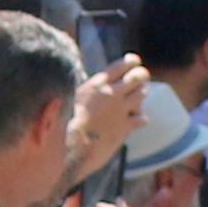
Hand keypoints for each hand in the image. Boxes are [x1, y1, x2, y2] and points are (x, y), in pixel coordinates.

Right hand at [67, 58, 149, 172]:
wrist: (71, 146)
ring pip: (142, 94)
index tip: (135, 61)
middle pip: (137, 77)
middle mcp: (111, 93)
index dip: (131, 62)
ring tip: (138, 97)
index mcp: (97, 84)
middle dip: (141, 75)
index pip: (120, 66)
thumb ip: (85, 91)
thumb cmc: (65, 123)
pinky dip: (141, 118)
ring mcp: (120, 109)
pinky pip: (142, 118)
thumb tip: (87, 85)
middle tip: (142, 78)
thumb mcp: (71, 99)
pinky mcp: (125, 126)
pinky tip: (136, 121)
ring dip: (141, 94)